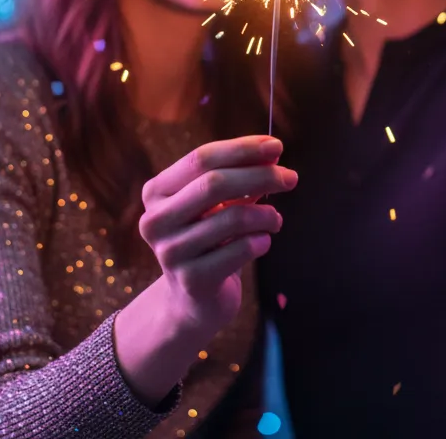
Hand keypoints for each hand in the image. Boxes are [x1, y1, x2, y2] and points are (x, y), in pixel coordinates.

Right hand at [138, 135, 296, 335]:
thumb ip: (240, 175)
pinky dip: (260, 241)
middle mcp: (155, 220)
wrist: (195, 300)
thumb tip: (272, 152)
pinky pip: (238, 250)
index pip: (201, 158)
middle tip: (290, 178)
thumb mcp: (217, 203)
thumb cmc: (209, 239)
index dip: (241, 149)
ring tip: (276, 219)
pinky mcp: (192, 281)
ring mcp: (170, 252)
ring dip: (265, 214)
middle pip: (214, 184)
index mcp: (157, 192)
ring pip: (231, 218)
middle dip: (259, 176)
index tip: (276, 146)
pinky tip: (264, 241)